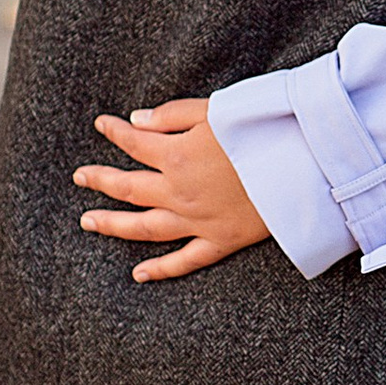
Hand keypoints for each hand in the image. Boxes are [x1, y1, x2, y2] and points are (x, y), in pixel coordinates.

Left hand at [74, 98, 272, 278]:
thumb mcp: (217, 110)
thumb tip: (136, 121)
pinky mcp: (220, 241)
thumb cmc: (264, 131)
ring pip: (143, 227)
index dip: (114, 132)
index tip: (102, 125)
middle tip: (80, 177)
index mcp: (177, 155)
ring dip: (112, 224)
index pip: (133, 142)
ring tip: (88, 222)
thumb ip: (173, 115)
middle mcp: (179, 191)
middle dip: (100, 180)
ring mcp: (197, 221)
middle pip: (127, 188)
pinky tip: (138, 274)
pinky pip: (184, 260)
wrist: (305, 166)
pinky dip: (160, 270)